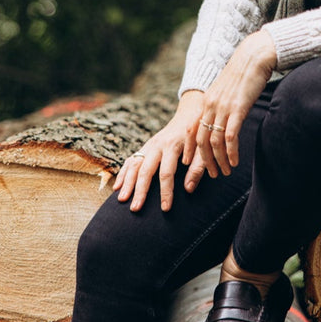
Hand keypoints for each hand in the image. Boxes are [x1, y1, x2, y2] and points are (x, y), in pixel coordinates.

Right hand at [113, 90, 203, 212]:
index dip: (166, 192)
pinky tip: (117, 187)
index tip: (165, 208)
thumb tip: (188, 189)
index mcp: (173, 146)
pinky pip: (131, 160)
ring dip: (126, 183)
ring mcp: (149, 145)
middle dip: (140, 191)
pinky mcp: (146, 147)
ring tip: (121, 200)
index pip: (166, 173)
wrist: (191, 113)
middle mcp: (157, 145)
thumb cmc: (200, 135)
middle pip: (145, 170)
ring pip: (134, 165)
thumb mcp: (203, 150)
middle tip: (135, 209)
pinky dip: (123, 173)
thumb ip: (198, 168)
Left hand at [186, 30, 277, 189]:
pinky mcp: (237, 109)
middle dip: (205, 161)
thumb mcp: (227, 91)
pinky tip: (235, 162)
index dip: (190, 148)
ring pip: (215, 142)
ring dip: (219, 160)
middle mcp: (211, 105)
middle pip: (202, 140)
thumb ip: (222, 105)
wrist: (254, 57)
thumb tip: (224, 119)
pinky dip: (231, 153)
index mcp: (207, 102)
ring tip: (225, 171)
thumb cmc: (245, 74)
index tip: (189, 163)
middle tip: (213, 174)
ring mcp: (223, 107)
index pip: (192, 130)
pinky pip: (230, 137)